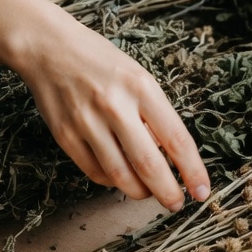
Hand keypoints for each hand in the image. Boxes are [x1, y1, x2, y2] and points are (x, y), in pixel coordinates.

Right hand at [20, 11, 210, 210]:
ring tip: (149, 192)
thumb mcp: (138, 75)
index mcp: (141, 87)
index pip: (176, 138)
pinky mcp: (65, 136)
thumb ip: (153, 113)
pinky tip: (120, 177)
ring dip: (140, 192)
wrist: (49, 47)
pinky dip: (112, 182)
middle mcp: (115, 106)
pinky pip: (95, 172)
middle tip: (176, 203)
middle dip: (168, 192)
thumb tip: (168, 155)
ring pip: (120, 176)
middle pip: (149, 164)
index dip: (192, 170)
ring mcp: (87, 123)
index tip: (202, 190)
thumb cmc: (100, 61)